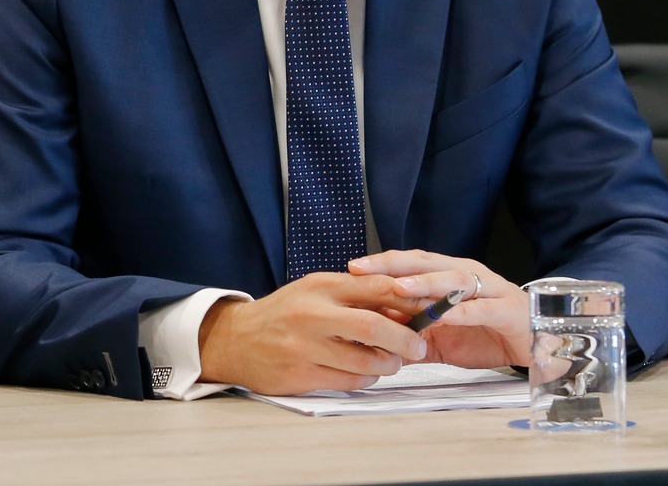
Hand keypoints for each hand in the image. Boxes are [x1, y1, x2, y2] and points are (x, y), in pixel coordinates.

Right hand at [196, 272, 427, 393]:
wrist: (237, 340)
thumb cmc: (285, 315)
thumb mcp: (315, 292)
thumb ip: (354, 297)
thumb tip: (403, 307)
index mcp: (320, 286)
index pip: (375, 287)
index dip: (409, 298)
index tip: (431, 309)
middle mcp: (312, 313)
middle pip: (374, 325)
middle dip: (405, 339)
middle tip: (417, 348)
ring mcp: (304, 346)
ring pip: (365, 361)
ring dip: (387, 364)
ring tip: (389, 362)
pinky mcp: (300, 374)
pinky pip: (348, 381)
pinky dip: (365, 379)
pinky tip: (362, 373)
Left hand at [347, 249, 529, 368]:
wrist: (534, 344)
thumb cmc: (486, 333)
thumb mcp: (440, 336)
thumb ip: (411, 332)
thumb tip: (373, 336)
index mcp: (448, 276)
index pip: (409, 263)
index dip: (381, 264)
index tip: (352, 268)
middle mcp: (466, 275)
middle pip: (425, 262)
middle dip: (392, 265)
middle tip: (363, 270)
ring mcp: (488, 290)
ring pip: (452, 280)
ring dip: (425, 283)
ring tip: (399, 287)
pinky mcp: (506, 310)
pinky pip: (481, 309)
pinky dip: (461, 312)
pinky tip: (443, 316)